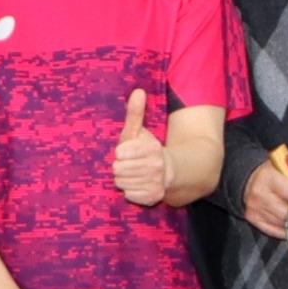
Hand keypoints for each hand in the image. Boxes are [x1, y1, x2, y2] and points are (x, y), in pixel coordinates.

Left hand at [111, 90, 167, 206]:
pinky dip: (130, 191)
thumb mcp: (139, 131)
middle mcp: (155, 166)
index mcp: (151, 148)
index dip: (120, 153)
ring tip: (133, 173)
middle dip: (120, 167)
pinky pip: (129, 195)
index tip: (126, 152)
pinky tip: (138, 184)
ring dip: (124, 179)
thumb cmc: (146, 149)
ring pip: (122, 183)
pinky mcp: (153, 197)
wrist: (169, 170)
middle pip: (118, 169)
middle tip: (129, 164)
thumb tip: (138, 91)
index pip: (120, 153)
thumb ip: (136, 113)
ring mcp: (155, 182)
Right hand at [241, 136, 287, 239]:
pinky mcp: (253, 218)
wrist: (246, 179)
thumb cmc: (270, 172)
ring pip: (280, 221)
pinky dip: (283, 230)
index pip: (287, 191)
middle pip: (285, 211)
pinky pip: (271, 230)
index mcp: (268, 177)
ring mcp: (255, 208)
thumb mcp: (283, 161)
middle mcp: (260, 194)